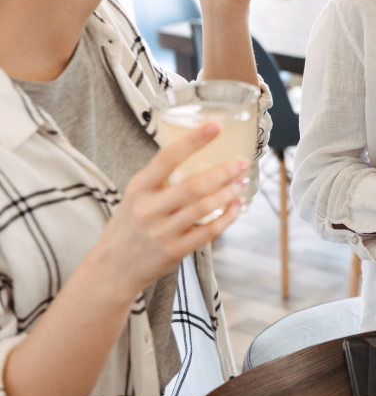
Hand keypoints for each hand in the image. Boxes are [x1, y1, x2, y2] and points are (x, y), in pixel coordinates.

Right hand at [92, 123, 249, 295]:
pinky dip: (227, 218)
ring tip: (243, 182)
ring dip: (229, 193)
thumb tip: (198, 152)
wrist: (111, 269)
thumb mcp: (135, 196)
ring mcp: (161, 232)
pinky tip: (237, 207)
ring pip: (204, 207)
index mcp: (139, 188)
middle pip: (193, 185)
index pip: (167, 157)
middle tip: (243, 162)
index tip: (217, 125)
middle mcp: (148, 209)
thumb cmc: (129, 226)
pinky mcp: (174, 251)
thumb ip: (161, 179)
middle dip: (223, 171)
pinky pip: (208, 232)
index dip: (194, 140)